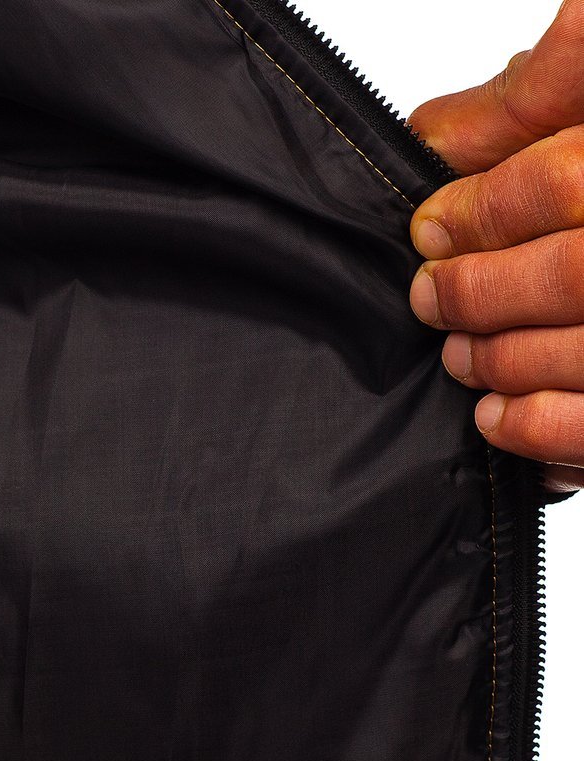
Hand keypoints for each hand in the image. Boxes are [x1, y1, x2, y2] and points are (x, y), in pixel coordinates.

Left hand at [406, 0, 583, 494]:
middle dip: (478, 290)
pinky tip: (492, 413)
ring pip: (580, 350)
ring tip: (457, 354)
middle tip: (429, 296)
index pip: (567, 182)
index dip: (482, 209)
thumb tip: (434, 134)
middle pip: (571, 274)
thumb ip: (533, 98)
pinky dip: (533, 424)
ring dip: (499, 357)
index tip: (429, 225)